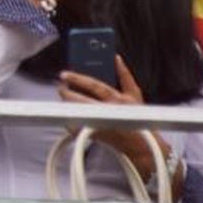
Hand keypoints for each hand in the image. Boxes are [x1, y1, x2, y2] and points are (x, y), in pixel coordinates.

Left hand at [59, 56, 159, 178]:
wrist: (141, 144)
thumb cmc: (138, 117)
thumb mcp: (135, 94)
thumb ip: (125, 75)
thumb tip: (117, 58)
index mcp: (117, 99)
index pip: (94, 86)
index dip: (77, 78)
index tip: (64, 74)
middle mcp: (109, 112)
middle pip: (81, 101)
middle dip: (67, 94)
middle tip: (61, 88)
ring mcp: (101, 125)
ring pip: (76, 113)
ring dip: (67, 106)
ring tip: (64, 100)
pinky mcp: (94, 135)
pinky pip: (75, 127)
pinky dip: (70, 119)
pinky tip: (69, 114)